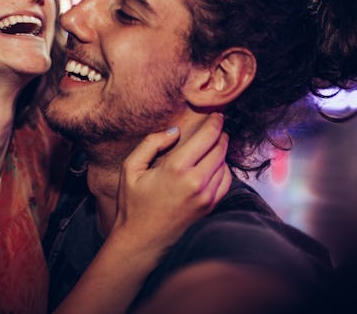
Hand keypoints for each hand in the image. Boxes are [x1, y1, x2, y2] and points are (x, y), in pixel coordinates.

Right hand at [111, 113, 230, 257]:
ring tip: (214, 145)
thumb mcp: (130, 168)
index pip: (207, 138)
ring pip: (225, 165)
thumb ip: (151, 143)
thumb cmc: (133, 204)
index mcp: (176, 169)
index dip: (215, 123)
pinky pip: (226, 182)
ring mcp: (206, 197)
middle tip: (217, 126)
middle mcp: (196, 182)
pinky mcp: (210, 208)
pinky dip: (223, 170)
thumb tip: (174, 131)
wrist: (142, 241)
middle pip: (220, 149)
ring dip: (222, 152)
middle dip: (220, 135)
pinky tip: (213, 166)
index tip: (218, 115)